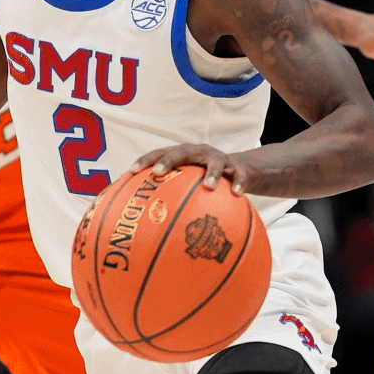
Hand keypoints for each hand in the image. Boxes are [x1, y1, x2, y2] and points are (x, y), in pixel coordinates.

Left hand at [133, 144, 261, 194]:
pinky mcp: (239, 168)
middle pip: (181, 152)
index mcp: (184, 154)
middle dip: (168, 161)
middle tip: (158, 172)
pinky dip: (238, 183)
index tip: (131, 172)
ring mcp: (220, 159)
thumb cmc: (207, 181)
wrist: (242, 171)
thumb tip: (144, 221)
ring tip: (209, 186)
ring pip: (215, 163)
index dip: (145, 160)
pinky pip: (240, 175)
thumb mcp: (190, 183)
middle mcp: (200, 153)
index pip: (160, 153)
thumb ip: (171, 194)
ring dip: (212, 173)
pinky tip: (236, 194)